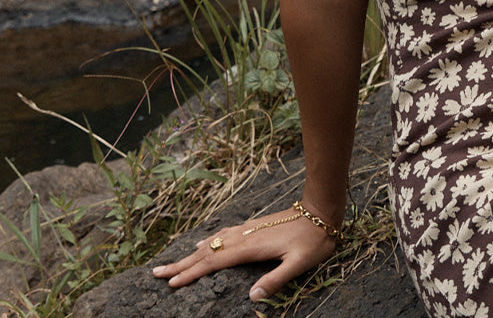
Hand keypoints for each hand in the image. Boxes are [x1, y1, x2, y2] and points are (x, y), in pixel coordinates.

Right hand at [152, 207, 339, 302]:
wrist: (322, 210)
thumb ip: (276, 280)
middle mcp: (246, 236)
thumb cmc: (314, 239)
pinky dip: (208, 241)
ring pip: (213, 242)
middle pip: (207, 251)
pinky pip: (224, 234)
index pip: (216, 262)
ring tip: (173, 262)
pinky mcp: (254, 226)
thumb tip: (251, 298)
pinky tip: (203, 242)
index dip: (192, 273)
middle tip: (156, 273)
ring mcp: (249, 229)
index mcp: (252, 247)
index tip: (171, 283)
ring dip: (191, 253)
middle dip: (181, 263)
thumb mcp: (300, 263)